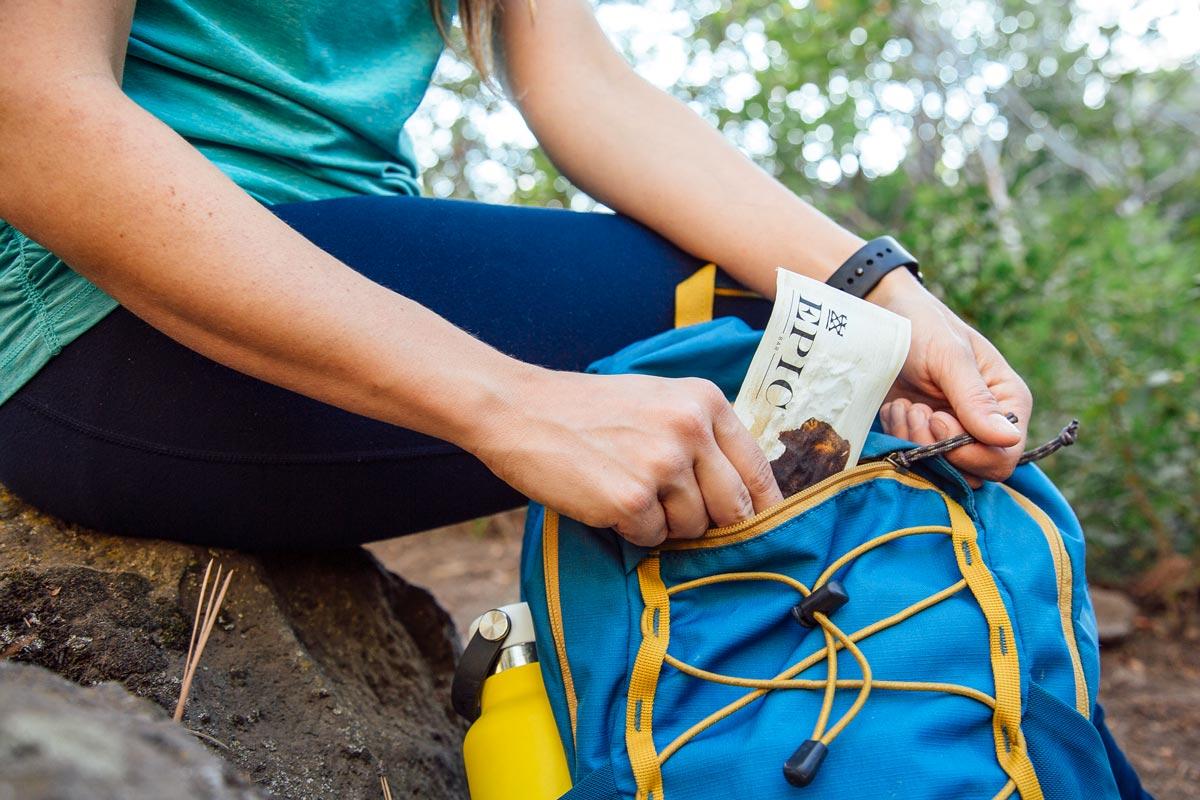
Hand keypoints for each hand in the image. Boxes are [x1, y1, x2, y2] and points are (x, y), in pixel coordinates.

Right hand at [470, 368, 782, 545]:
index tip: (758, 527)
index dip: (761, 507)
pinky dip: (633, 531)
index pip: (758, 469)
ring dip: (666, 524)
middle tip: (676, 513)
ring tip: (630, 492)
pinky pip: (653, 538)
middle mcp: (691, 429)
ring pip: (694, 527)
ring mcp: (662, 464)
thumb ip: (701, 435)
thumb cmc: (587, 409)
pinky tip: (607, 500)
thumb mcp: (658, 400)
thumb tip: (741, 493)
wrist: (520, 410)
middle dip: (711, 522)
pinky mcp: (631, 499)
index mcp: (705, 401)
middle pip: (734, 507)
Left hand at [870, 270, 1032, 484]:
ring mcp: (954, 435)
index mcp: (1009, 403)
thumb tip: (1009, 439)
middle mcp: (987, 425)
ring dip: (915, 441)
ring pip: (943, 470)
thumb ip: (975, 399)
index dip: (971, 452)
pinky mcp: (924, 438)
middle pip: (974, 471)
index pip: (1005, 456)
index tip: (937, 420)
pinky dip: (899, 438)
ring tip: (904, 405)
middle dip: (938, 446)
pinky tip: (894, 408)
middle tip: (916, 409)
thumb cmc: (924, 328)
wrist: (883, 323)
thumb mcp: (949, 356)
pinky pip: (916, 460)